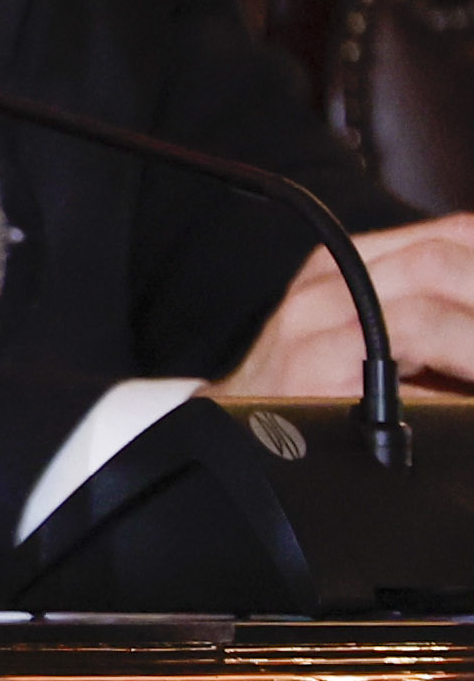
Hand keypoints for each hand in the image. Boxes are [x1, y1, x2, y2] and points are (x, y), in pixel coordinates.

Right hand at [213, 214, 473, 407]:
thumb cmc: (315, 402)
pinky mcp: (313, 365)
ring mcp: (316, 321)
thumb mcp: (378, 349)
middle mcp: (330, 280)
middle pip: (446, 254)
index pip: (453, 234)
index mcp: (351, 266)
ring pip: (431, 292)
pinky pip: (406, 341)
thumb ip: (438, 329)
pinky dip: (461, 361)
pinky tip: (468, 396)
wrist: (231, 446)